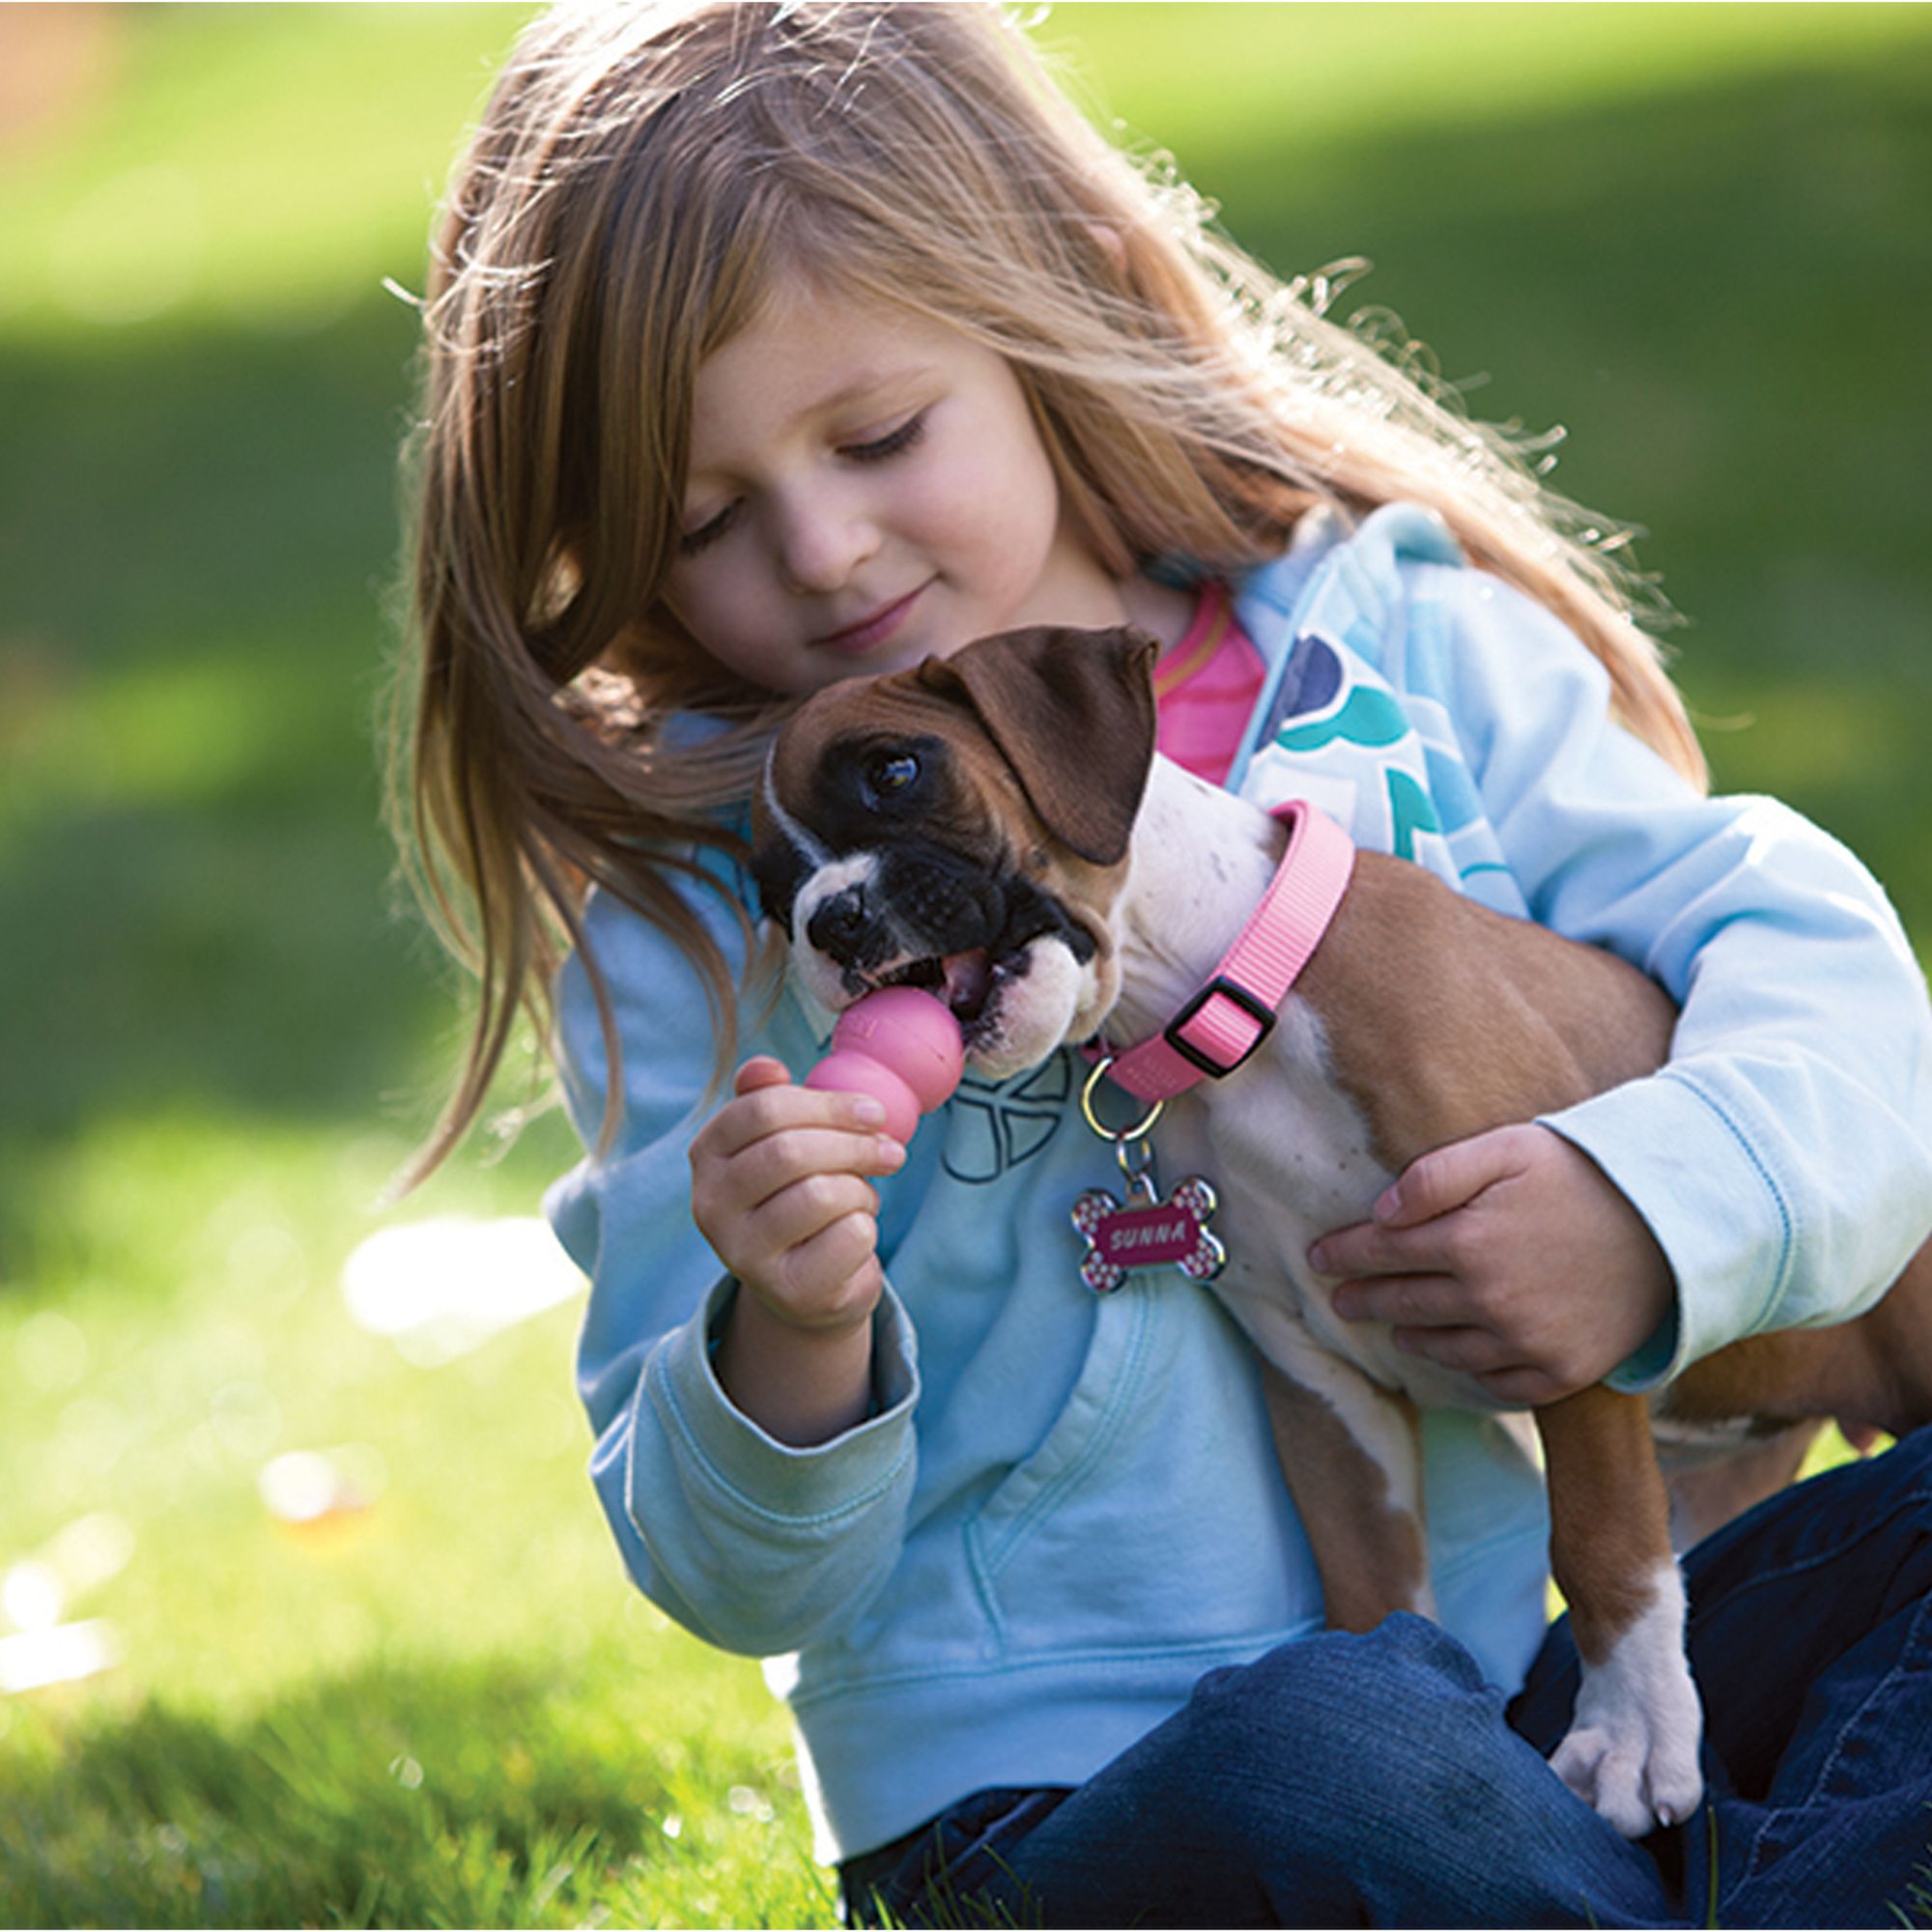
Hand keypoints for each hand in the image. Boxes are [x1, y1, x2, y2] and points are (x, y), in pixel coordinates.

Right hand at [690, 1057, 907, 1443]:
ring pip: (822, 1194)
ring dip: (860, 1190)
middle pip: (790, 1151)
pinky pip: (848, 1237)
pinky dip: (866, 1228)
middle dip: (854, 1145)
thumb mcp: (782, 1142)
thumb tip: (764, 1066)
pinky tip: (854, 1233)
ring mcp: (742, 1253)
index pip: (763, 1109)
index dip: (828, 1104)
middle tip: (891, 1151)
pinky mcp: (784, 1289)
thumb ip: (771, 1101)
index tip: (873, 1112)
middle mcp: (710, 1205)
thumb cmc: (798, 1196)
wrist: (809, 1285)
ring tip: (861, 1197)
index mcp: (706, 1154)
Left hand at [1307, 1124, 1673, 1406]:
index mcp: (1467, 1242)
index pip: (1381, 1252)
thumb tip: (1379, 1212)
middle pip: (1403, 1304)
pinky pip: (1496, 1382)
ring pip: (1443, 1349)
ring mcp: (1525, 1342)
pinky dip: (1469, 1371)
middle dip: (1363, 1299)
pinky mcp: (1561, 1372)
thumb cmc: (1588, 1173)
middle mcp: (1488, 1301)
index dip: (1342, 1254)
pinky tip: (1458, 1358)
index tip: (1315, 1257)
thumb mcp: (1508, 1149)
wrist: (1681, 1223)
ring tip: (1394, 1329)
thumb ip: (1435, 1176)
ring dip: (1410, 1338)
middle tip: (1338, 1300)